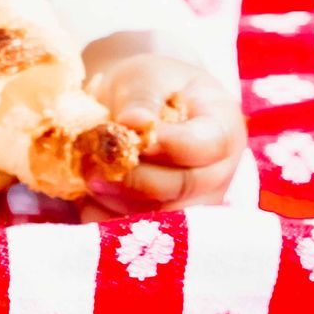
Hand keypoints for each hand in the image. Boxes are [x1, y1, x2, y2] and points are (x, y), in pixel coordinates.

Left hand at [81, 44, 245, 214]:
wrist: (138, 108)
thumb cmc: (149, 86)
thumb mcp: (146, 77)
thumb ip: (143, 98)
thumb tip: (135, 122)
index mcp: (224, 127)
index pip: (209, 145)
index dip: (169, 144)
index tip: (129, 128)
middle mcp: (217, 172)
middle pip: (184, 188)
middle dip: (135, 176)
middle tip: (96, 164)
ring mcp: (195, 204)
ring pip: (160, 219)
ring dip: (116, 200)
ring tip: (89, 174)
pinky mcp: (166, 226)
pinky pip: (135, 236)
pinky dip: (106, 218)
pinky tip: (89, 196)